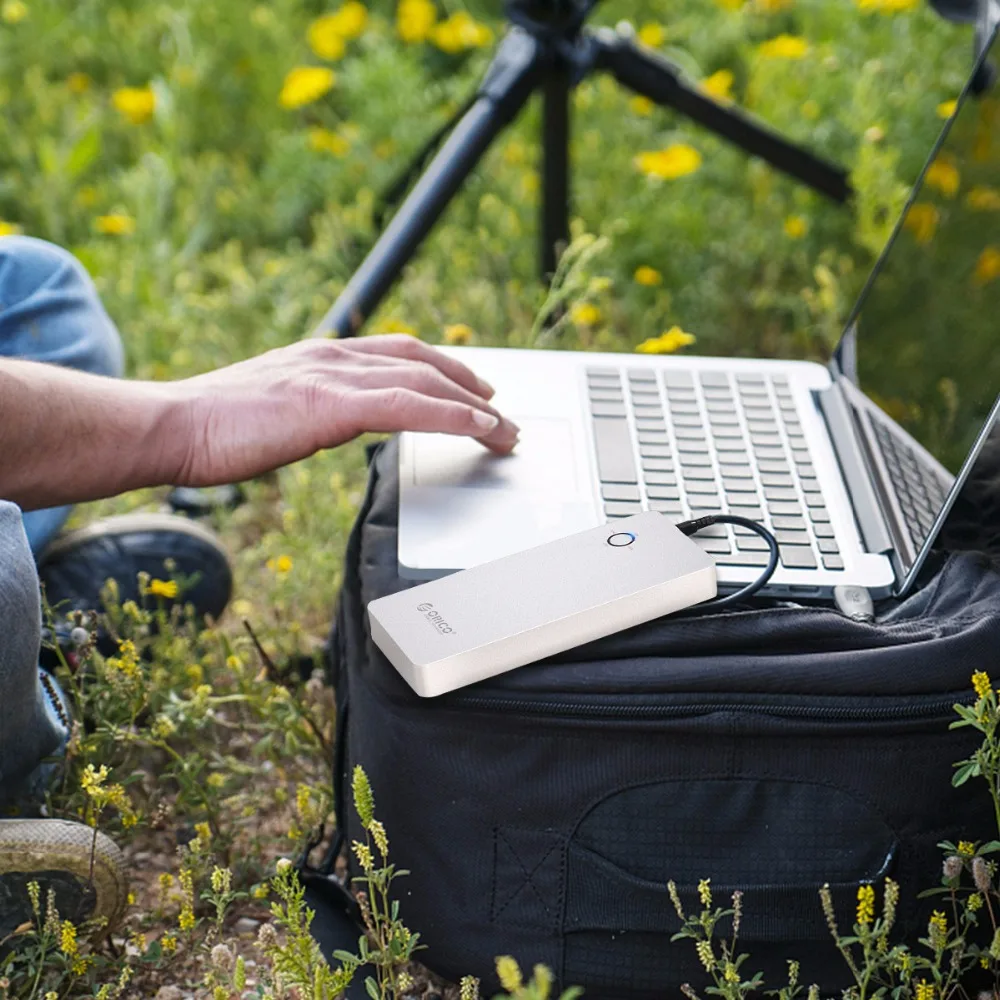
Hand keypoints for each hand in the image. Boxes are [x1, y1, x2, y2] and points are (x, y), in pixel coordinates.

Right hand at [169, 335, 519, 486]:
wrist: (174, 426)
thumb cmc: (213, 427)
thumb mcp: (275, 408)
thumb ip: (311, 408)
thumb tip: (327, 423)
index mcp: (321, 355)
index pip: (398, 352)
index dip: (443, 368)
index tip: (470, 389)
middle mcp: (334, 355)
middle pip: (422, 362)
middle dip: (469, 388)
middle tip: (500, 413)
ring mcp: (334, 374)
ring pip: (425, 382)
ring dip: (474, 408)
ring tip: (504, 431)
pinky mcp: (332, 403)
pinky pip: (409, 406)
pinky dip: (452, 416)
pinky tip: (479, 428)